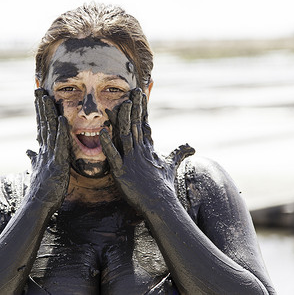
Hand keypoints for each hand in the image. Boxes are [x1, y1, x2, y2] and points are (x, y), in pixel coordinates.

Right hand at [26, 88, 70, 210]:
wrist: (38, 204)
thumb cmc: (40, 190)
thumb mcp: (37, 170)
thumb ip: (33, 158)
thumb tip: (27, 150)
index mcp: (43, 150)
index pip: (41, 126)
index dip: (40, 111)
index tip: (39, 97)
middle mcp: (45, 150)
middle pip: (43, 124)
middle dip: (41, 106)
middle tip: (39, 90)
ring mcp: (50, 156)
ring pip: (49, 130)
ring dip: (48, 113)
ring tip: (46, 97)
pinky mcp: (57, 163)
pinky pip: (60, 145)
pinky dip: (61, 132)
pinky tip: (62, 119)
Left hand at [100, 88, 194, 212]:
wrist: (160, 204)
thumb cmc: (164, 186)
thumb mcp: (171, 166)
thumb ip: (179, 153)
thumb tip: (191, 146)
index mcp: (148, 148)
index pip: (145, 124)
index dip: (143, 108)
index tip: (140, 94)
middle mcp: (140, 151)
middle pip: (136, 124)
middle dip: (136, 107)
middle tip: (134, 90)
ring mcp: (130, 160)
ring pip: (126, 135)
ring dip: (124, 119)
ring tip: (124, 103)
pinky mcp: (121, 171)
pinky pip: (112, 155)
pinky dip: (107, 143)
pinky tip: (102, 131)